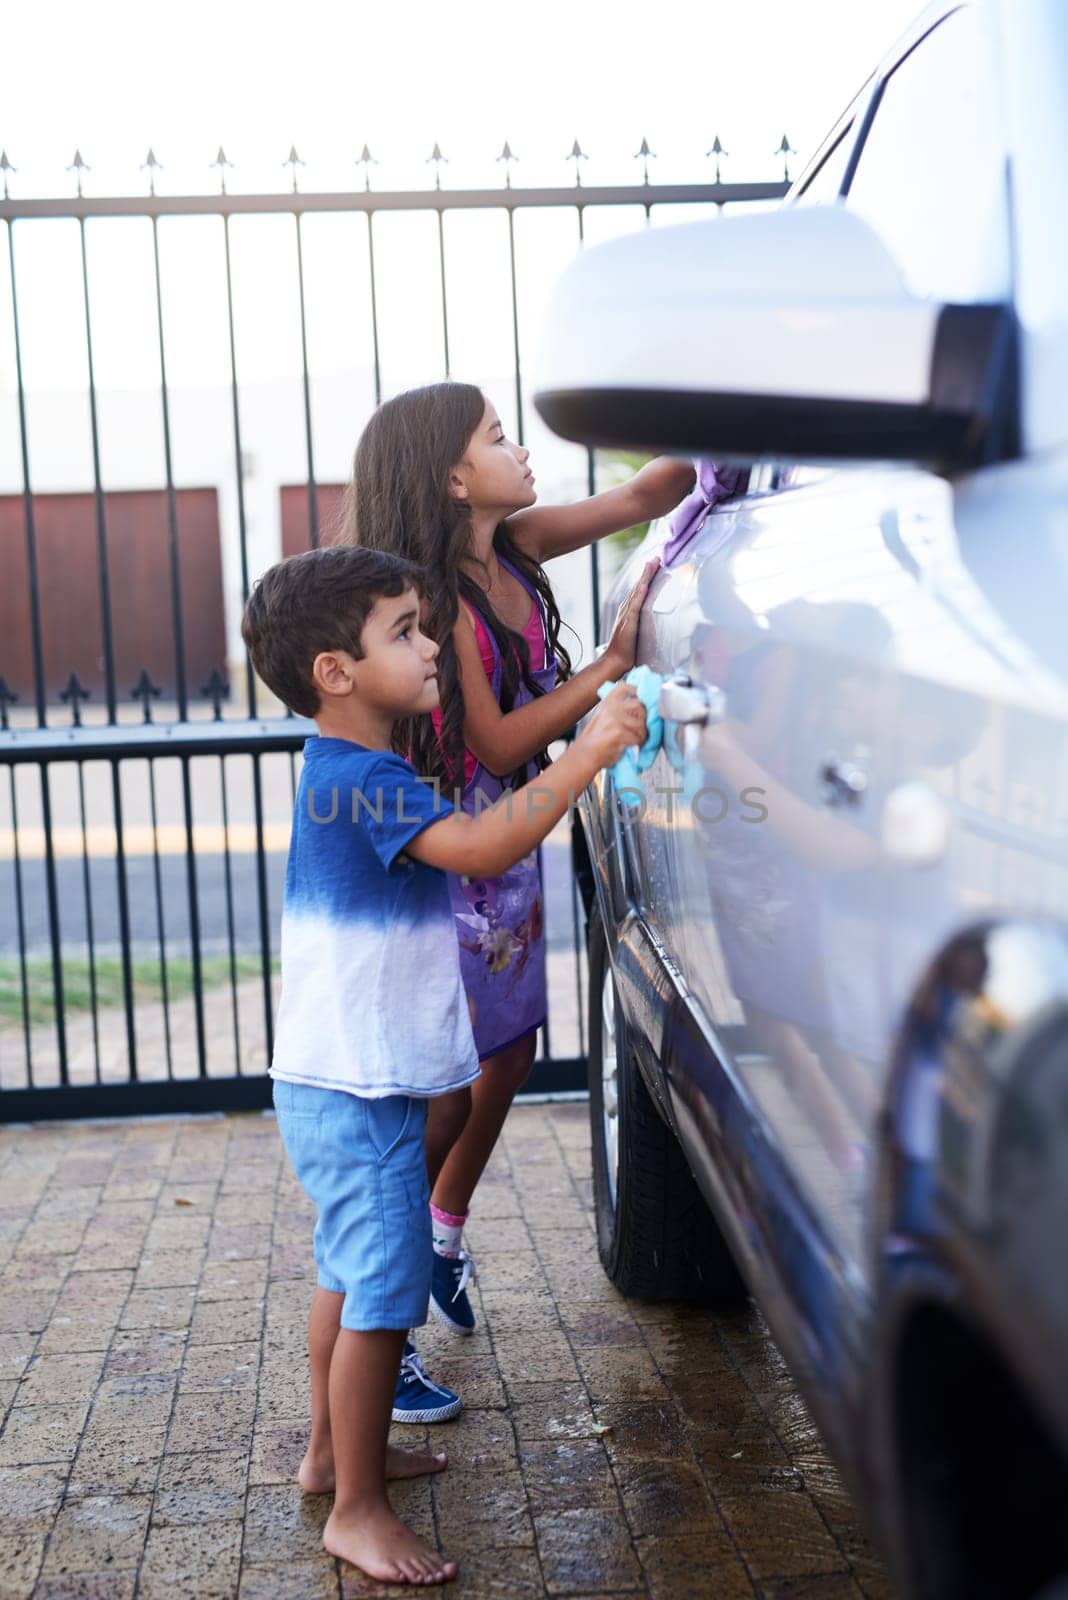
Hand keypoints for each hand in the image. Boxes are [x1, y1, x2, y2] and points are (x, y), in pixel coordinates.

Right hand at [578, 682, 647, 769]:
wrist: (585, 754)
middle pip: (639, 705)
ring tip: (636, 739)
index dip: (636, 690)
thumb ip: (617, 709)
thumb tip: (638, 704)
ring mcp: (615, 719)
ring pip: (641, 723)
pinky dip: (638, 743)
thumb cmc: (596, 739)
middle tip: (640, 728)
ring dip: (642, 733)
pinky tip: (632, 746)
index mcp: (607, 702)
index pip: (624, 687)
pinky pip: (638, 736)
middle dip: (643, 718)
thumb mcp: (603, 717)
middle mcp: (610, 707)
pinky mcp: (619, 732)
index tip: (642, 699)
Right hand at [604, 558, 658, 676]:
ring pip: (637, 592)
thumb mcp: (638, 630)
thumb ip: (642, 622)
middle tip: (656, 557)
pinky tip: (644, 586)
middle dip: (647, 571)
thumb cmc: (628, 649)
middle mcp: (627, 609)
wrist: (616, 660)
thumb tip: (652, 618)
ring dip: (644, 578)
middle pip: (638, 586)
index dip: (647, 576)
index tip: (656, 564)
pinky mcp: (629, 623)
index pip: (640, 589)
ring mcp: (627, 615)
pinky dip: (639, 595)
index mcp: (629, 610)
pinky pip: (635, 607)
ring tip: (651, 564)